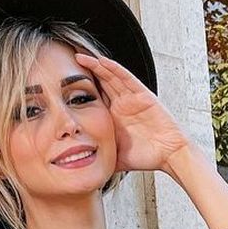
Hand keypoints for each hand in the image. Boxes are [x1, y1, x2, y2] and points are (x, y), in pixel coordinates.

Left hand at [71, 49, 190, 174]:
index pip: (92, 98)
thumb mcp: (115, 157)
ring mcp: (131, 98)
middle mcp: (121, 104)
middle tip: (65, 61)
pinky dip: (114, 69)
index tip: (58, 84)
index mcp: (113, 116)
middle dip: (84, 72)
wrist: (169, 155)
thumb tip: (82, 172)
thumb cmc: (146, 156)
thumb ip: (100, 159)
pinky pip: (126, 78)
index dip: (77, 90)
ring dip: (96, 66)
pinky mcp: (142, 95)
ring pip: (110, 77)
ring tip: (79, 56)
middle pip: (99, 83)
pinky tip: (102, 61)